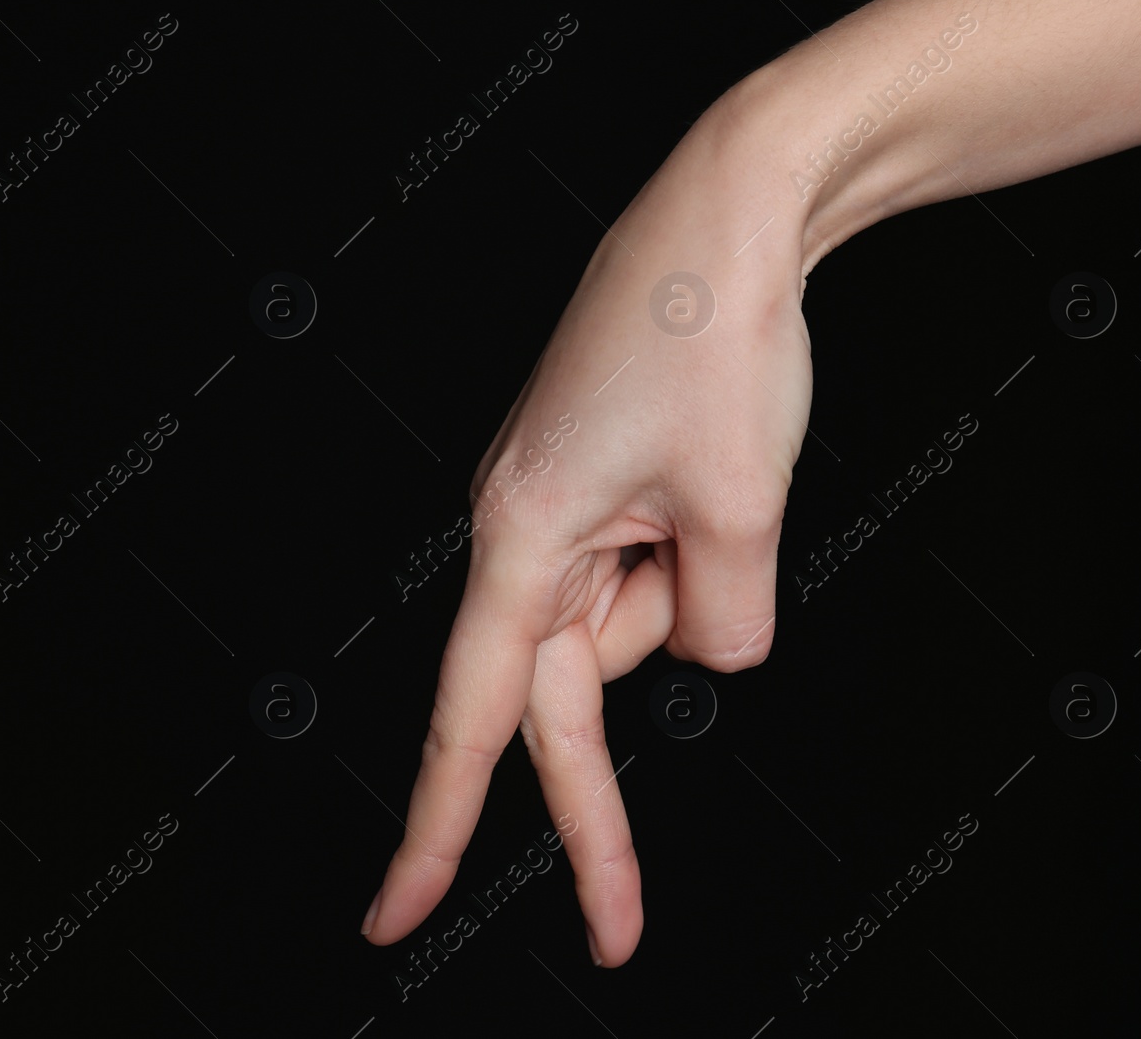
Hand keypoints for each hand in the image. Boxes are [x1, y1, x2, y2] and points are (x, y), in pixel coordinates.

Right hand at [360, 93, 815, 966]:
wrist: (727, 212)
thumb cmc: (710, 329)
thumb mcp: (743, 510)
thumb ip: (719, 628)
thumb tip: (704, 656)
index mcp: (524, 536)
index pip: (472, 722)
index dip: (435, 832)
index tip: (397, 915)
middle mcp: (524, 531)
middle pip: (558, 709)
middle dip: (597, 819)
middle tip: (621, 929)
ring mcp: (564, 512)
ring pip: (634, 633)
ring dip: (695, 591)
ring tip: (720, 484)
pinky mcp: (606, 493)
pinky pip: (655, 578)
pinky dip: (700, 557)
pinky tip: (713, 477)